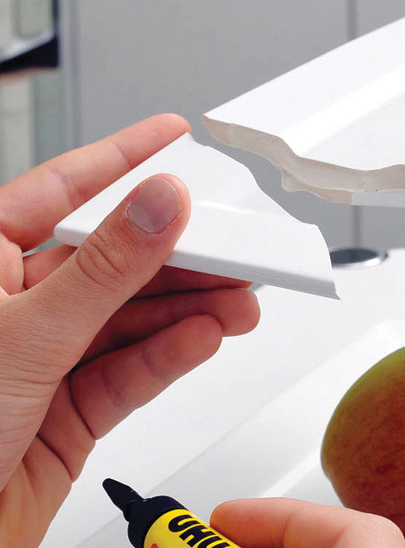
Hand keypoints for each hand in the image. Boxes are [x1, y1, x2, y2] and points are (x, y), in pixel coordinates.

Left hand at [0, 115, 259, 547]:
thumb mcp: (23, 333)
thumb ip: (104, 270)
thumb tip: (160, 205)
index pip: (62, 192)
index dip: (122, 160)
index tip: (172, 137)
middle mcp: (17, 305)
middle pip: (115, 261)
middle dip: (180, 254)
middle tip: (238, 247)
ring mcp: (48, 358)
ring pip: (133, 319)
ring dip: (189, 310)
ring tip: (238, 299)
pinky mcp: (73, 409)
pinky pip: (132, 372)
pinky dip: (170, 357)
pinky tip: (203, 338)